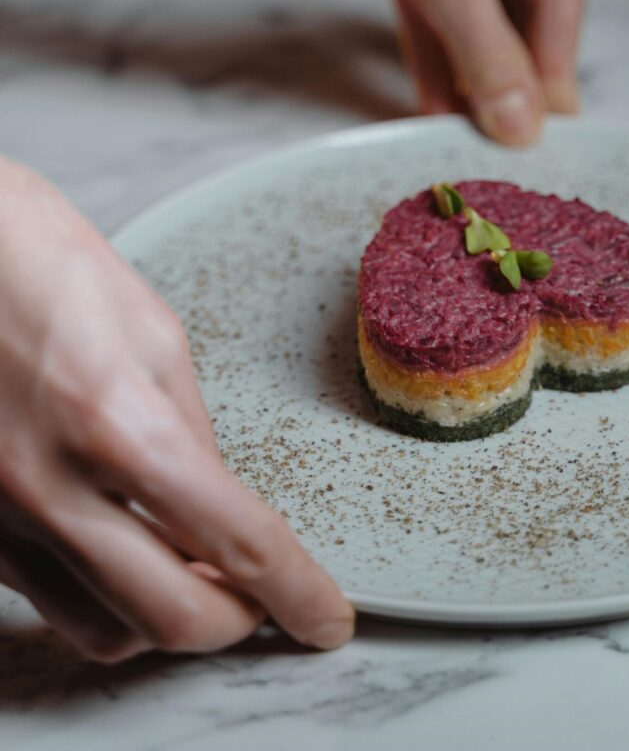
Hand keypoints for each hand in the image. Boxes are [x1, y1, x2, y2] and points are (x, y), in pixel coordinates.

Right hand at [0, 159, 353, 660]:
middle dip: (238, 622)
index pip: (237, 541)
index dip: (298, 593)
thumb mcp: (151, 333)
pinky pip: (49, 597)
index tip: (327, 619)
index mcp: (118, 424)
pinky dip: (105, 597)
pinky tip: (129, 556)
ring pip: (104, 631)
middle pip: (173, 617)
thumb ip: (190, 431)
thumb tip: (219, 501)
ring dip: (167, 619)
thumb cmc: (40, 261)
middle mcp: (51, 487)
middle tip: (266, 600)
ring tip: (197, 576)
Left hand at [51, 0, 583, 145]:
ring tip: (473, 135)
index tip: (550, 131)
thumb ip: (489, 55)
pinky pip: (434, 16)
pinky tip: (436, 107)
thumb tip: (522, 123)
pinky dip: (435, 59)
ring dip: (471, 77)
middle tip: (511, 140)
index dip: (553, 71)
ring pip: (475, 19)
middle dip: (509, 77)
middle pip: (519, 12)